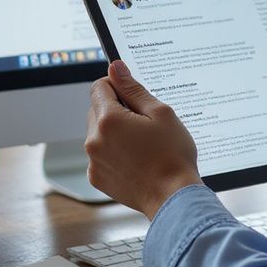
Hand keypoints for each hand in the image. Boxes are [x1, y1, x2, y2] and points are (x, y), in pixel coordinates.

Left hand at [86, 61, 201, 218]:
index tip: (133, 94)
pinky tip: (136, 159)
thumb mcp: (160, 113)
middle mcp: (93, 140)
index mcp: (109, 120)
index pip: (100, 87)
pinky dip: (114, 151)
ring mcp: (93, 160)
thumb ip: (133, 89)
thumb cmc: (172, 155)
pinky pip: (100, 154)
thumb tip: (115, 68)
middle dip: (117, 109)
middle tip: (145, 122)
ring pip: (99, 132)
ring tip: (143, 144)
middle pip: (97, 109)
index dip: (117, 85)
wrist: (173, 197)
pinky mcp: (96, 177)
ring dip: (116, 131)